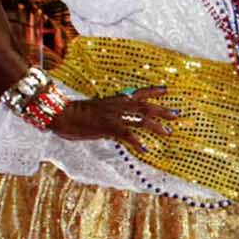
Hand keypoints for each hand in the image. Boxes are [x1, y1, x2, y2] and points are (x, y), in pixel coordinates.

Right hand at [50, 86, 178, 145]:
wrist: (61, 113)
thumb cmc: (76, 113)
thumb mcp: (97, 109)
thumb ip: (110, 113)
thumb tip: (119, 121)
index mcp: (116, 100)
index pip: (139, 93)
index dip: (154, 91)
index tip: (167, 89)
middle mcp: (118, 105)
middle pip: (146, 107)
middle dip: (163, 111)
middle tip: (178, 114)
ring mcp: (114, 116)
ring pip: (141, 119)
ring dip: (157, 126)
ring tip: (168, 133)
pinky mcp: (108, 127)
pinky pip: (127, 135)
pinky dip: (138, 142)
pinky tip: (145, 149)